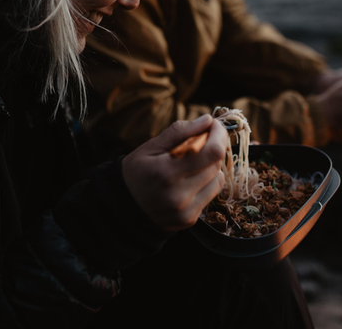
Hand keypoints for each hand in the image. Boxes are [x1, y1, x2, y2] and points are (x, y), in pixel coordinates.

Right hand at [121, 115, 226, 231]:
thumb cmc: (136, 172)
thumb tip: (207, 120)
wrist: (122, 207)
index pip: (212, 153)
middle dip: (212, 149)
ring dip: (209, 168)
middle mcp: (179, 196)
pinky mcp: (190, 220)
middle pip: (216, 165)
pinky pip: (210, 195)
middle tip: (198, 142)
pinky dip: (204, 184)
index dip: (219, 135)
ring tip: (190, 165)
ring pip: (217, 181)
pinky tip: (187, 182)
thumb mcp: (150, 147)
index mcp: (167, 172)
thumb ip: (179, 132)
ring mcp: (186, 211)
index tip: (214, 126)